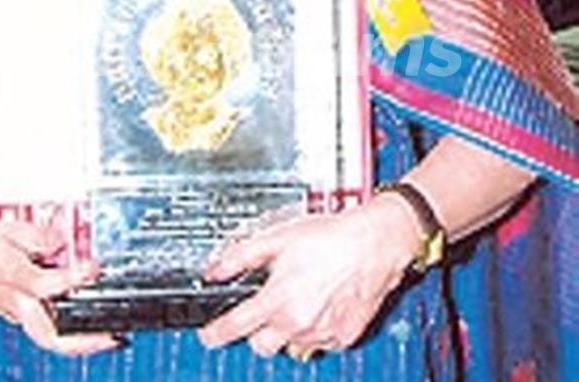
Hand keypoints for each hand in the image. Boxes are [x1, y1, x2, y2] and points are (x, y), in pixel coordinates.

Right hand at [0, 217, 119, 355]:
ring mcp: (17, 314)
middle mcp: (15, 302)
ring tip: (109, 337)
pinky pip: (47, 328)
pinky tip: (87, 321)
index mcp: (10, 276)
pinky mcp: (20, 316)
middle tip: (110, 337)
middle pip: (49, 335)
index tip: (93, 268)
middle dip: (81, 341)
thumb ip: (41, 235)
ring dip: (80, 343)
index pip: (44, 285)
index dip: (72, 278)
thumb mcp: (10, 228)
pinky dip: (69, 330)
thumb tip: (64, 239)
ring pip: (49, 338)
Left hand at [198, 194, 420, 356]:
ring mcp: (322, 334)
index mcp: (278, 300)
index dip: (215, 333)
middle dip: (256, 331)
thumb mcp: (278, 237)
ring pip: (292, 345)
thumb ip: (241, 256)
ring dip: (288, 328)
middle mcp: (298, 323)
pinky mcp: (343, 338)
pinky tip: (321, 303)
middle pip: (261, 346)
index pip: (235, 327)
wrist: (375, 242)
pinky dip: (315, 328)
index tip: (207, 336)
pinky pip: (320, 342)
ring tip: (299, 298)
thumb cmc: (332, 237)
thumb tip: (214, 269)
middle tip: (262, 308)